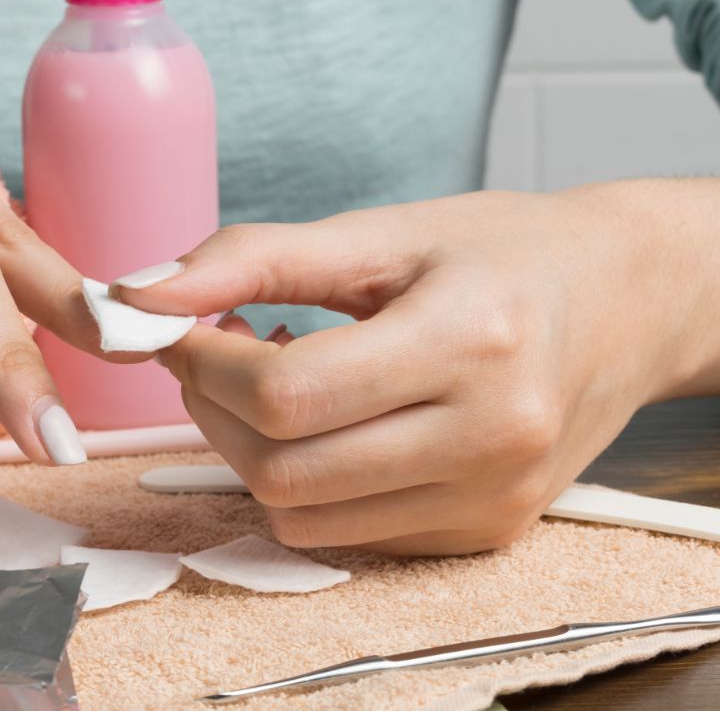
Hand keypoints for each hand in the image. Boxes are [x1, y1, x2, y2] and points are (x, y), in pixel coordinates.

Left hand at [111, 184, 714, 553]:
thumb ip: (255, 257)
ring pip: (302, 519)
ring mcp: (491, 498)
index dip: (203, 364)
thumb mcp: (383, 232)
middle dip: (212, 410)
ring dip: (250, 454)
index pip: (287, 394)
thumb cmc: (503, 252)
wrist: (626, 302)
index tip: (174, 327)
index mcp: (470, 340)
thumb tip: (139, 294)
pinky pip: (347, 534)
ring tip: (273, 383)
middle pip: (282, 470)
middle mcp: (491, 436)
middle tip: (213, 351)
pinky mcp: (484, 532)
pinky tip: (326, 423)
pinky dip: (306, 485)